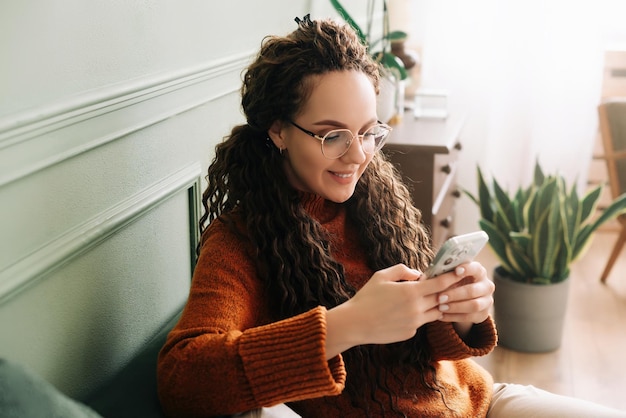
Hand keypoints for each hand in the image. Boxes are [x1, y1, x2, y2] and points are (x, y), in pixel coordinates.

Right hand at [325, 264, 464, 358]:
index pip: (440, 284)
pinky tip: (410, 311)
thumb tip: (418, 274)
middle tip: (452, 283)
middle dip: (447, 290)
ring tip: (434, 297)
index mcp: (411, 292)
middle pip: (441, 298)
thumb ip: (402, 271)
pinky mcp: (410, 333)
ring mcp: (415, 323)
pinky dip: (421, 315)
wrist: (355, 324)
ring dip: (436, 304)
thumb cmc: (366, 297)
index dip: (452, 276)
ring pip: (436, 312)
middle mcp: (417, 308)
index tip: (461, 270)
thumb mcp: (381, 276)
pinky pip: (422, 321)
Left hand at [435, 261, 493, 326]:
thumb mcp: (448, 277)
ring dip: (455, 307)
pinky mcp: (484, 314)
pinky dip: (454, 317)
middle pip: (473, 290)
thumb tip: (422, 278)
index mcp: (479, 272)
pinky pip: (470, 317)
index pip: (476, 269)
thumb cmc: (452, 283)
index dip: (467, 270)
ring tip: (440, 307)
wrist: (462, 299)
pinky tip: (441, 316)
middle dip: (455, 294)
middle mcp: (486, 285)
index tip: (455, 271)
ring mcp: (487, 301)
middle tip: (439, 297)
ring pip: (473, 305)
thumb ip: (440, 276)